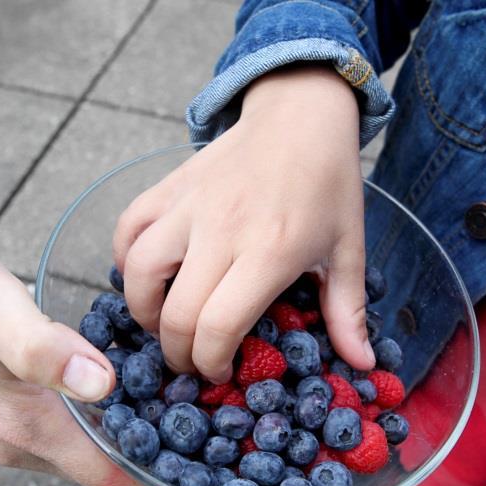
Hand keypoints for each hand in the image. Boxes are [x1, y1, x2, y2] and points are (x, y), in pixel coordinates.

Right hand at [0, 237, 194, 485]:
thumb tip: (103, 383)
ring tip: (200, 425)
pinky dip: (115, 427)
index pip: (113, 482)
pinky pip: (76, 434)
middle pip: (112, 474)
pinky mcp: (13, 412)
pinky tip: (141, 397)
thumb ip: (43, 348)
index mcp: (30, 427)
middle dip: (169, 472)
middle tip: (228, 452)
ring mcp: (17, 431)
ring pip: (95, 455)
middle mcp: (26, 442)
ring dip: (145, 449)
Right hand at [113, 65, 375, 382]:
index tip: (220, 371)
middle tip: (191, 360)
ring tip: (162, 324)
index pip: (218, 326)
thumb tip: (363, 363)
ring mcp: (189, 206)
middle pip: (174, 313)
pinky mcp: (169, 186)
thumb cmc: (328, 185)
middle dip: (176, 353)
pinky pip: (126, 228)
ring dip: (142, 311)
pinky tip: (144, 276)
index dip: (210, 362)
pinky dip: (122, 259)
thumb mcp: (348, 249)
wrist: (301, 114)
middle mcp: (221, 231)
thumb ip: (348, 311)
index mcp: (269, 253)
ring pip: (136, 271)